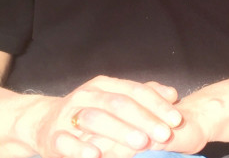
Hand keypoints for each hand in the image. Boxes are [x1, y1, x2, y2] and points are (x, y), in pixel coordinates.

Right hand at [21, 76, 189, 157]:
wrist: (46, 122)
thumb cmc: (94, 112)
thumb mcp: (117, 98)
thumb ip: (145, 95)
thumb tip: (172, 95)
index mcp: (105, 85)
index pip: (136, 91)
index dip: (158, 105)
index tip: (176, 119)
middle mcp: (87, 95)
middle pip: (119, 103)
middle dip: (144, 119)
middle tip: (164, 134)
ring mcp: (68, 114)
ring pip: (95, 118)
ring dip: (120, 131)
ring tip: (141, 143)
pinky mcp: (53, 135)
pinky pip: (65, 141)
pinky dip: (81, 148)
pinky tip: (96, 154)